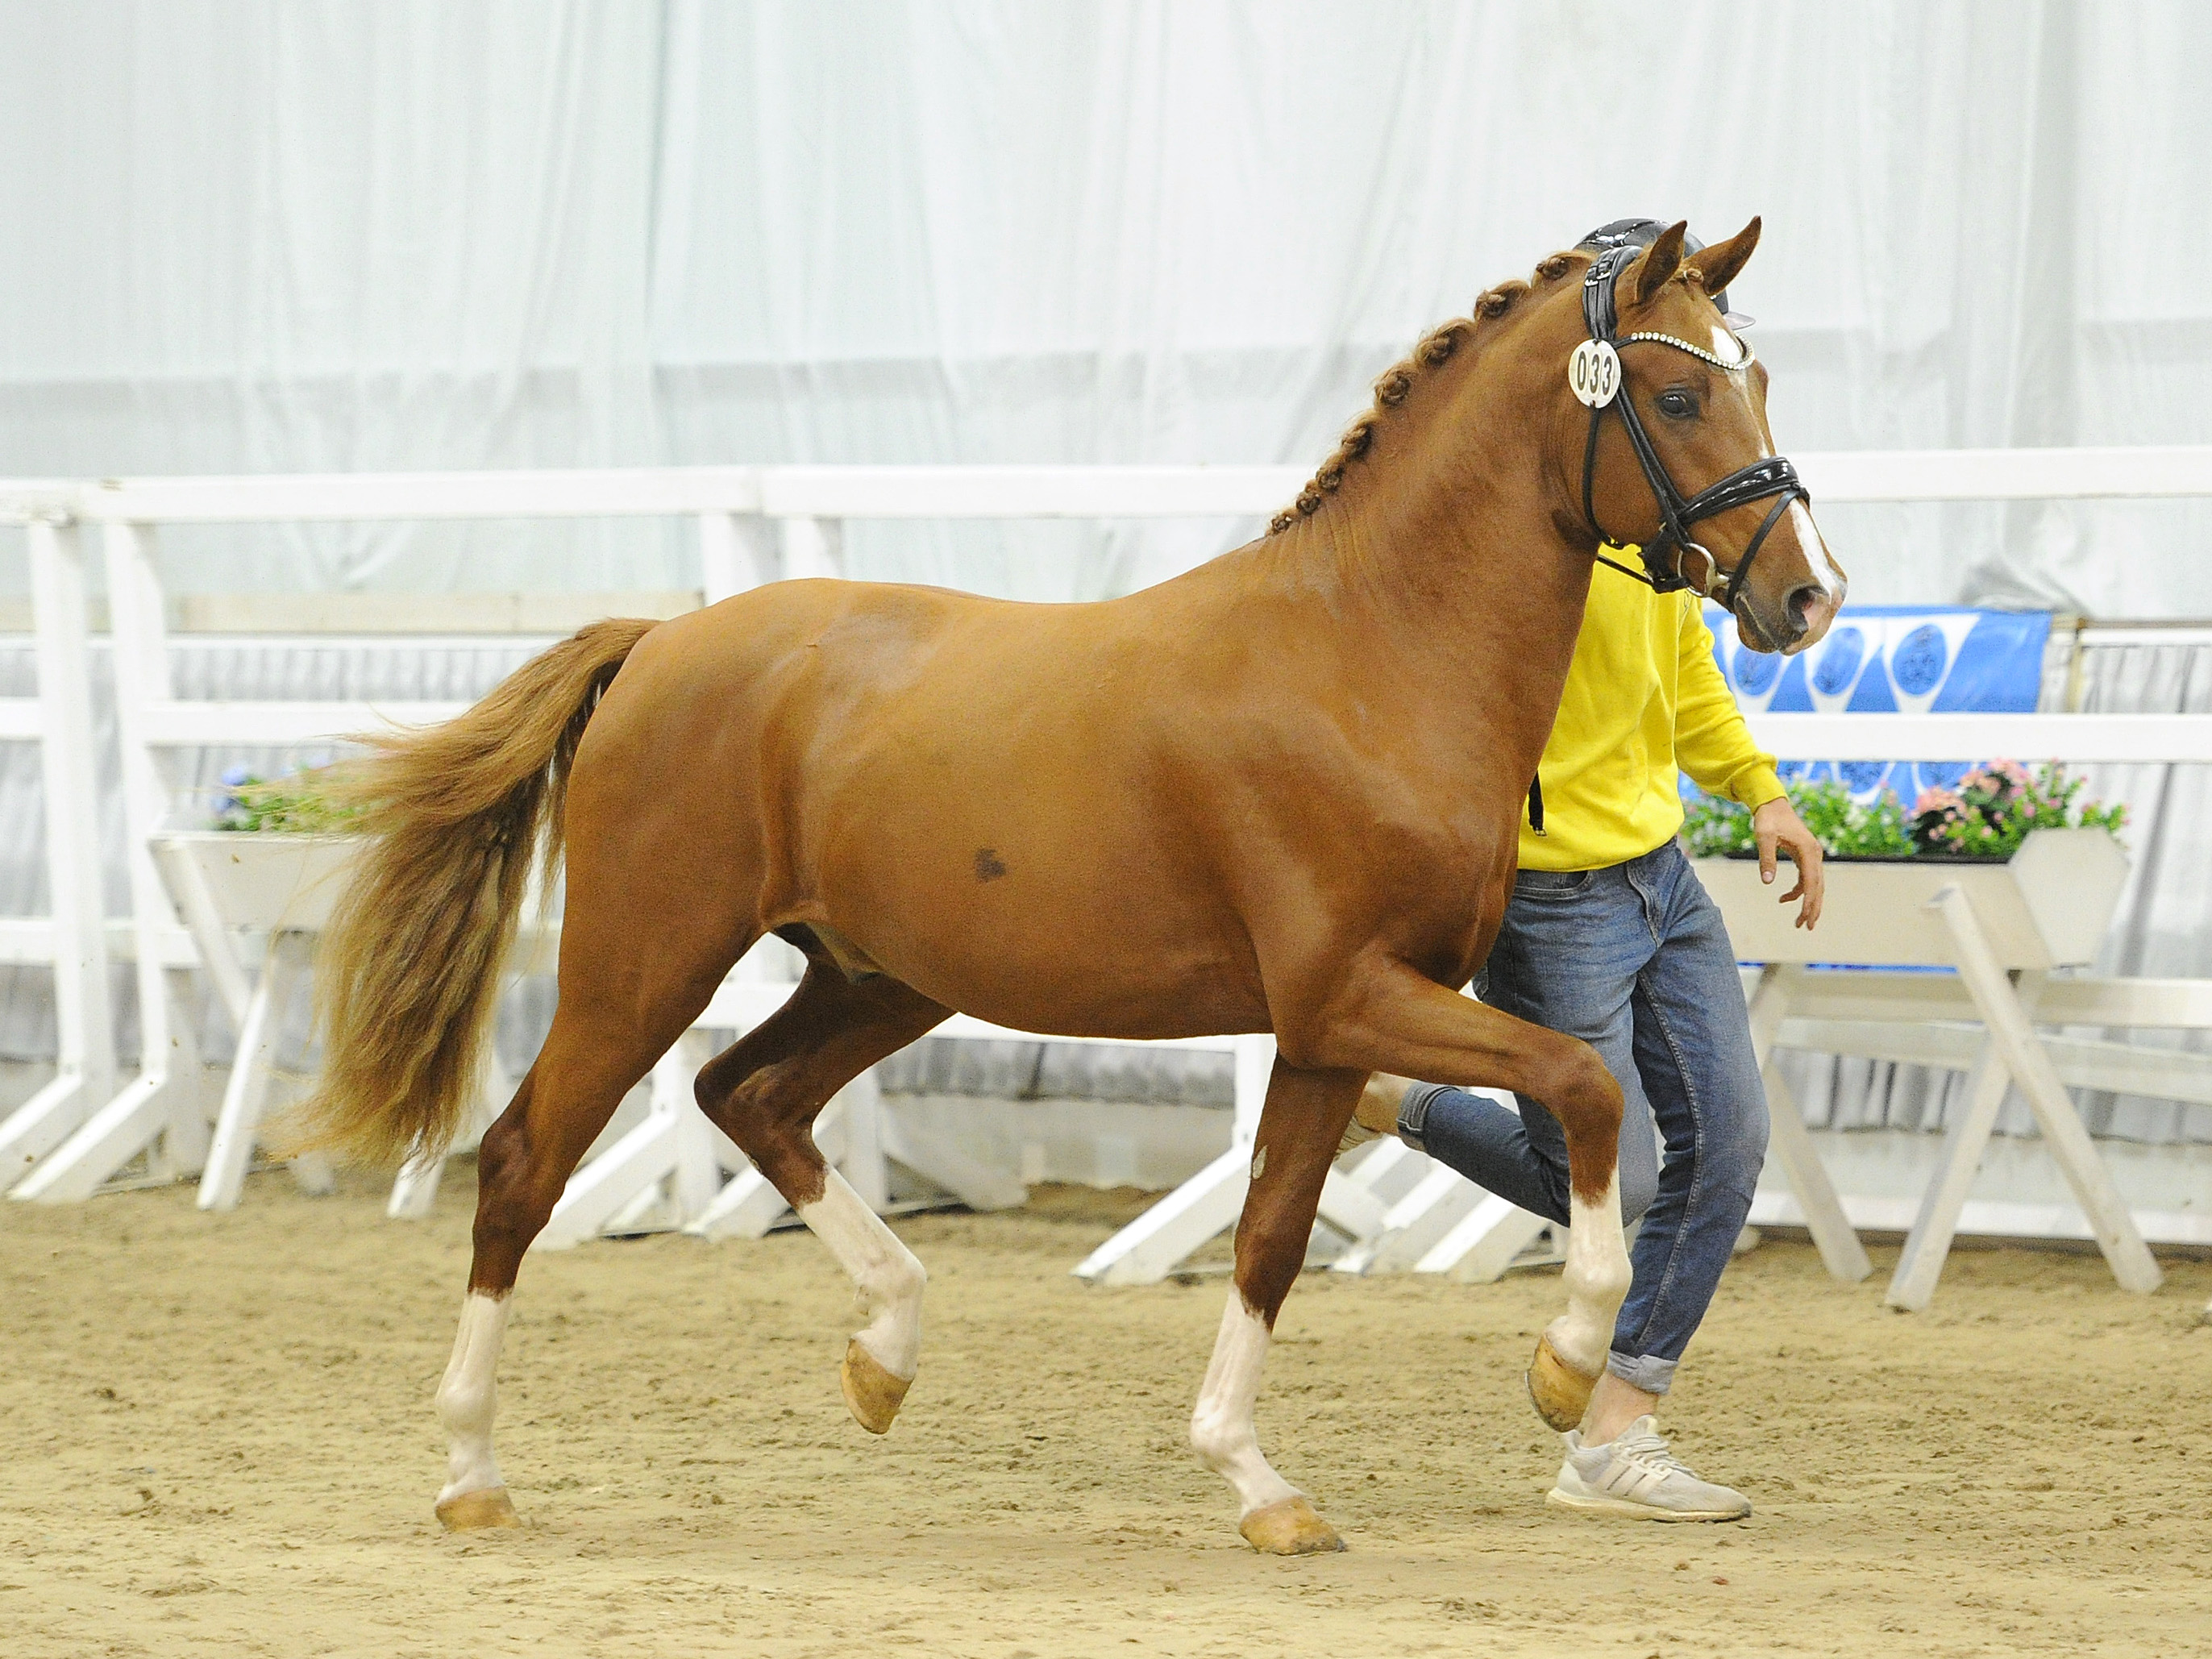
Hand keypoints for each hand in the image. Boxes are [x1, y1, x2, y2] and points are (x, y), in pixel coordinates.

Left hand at [1753, 796, 1823, 929]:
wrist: (1772, 804)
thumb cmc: (1768, 819)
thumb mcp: (1763, 837)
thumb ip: (1766, 858)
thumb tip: (1767, 882)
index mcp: (1809, 851)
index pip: (1811, 882)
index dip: (1809, 902)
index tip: (1806, 919)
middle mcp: (1815, 855)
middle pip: (1818, 887)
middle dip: (1812, 908)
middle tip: (1805, 927)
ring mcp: (1812, 856)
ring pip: (1814, 885)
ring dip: (1807, 903)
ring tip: (1797, 922)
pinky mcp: (1805, 857)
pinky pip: (1805, 879)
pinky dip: (1798, 891)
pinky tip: (1783, 898)